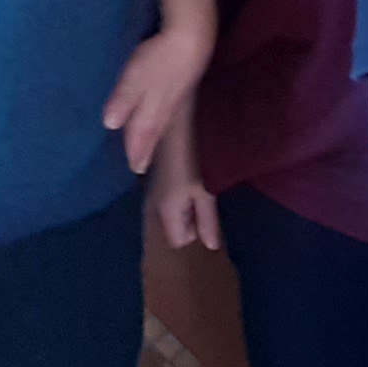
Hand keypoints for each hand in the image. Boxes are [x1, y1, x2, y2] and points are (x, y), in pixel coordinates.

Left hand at [103, 22, 215, 174]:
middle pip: (152, 135)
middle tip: (140, 167)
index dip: (135, 151)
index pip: (140, 136)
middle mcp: (163, 110)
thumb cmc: (159, 59)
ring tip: (150, 150)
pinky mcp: (180, 88)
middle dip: (145, 150)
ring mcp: (174, 100)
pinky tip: (162, 119)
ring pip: (161, 126)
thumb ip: (123, 102)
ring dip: (154, 140)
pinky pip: (167, 115)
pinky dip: (162, 124)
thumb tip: (109, 125)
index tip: (134, 168)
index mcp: (150, 111)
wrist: (192, 41)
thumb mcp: (134, 79)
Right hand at [149, 112, 219, 250]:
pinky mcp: (160, 172)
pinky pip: (173, 194)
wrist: (176, 119)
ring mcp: (156, 186)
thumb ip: (207, 219)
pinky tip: (198, 179)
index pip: (178, 240)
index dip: (196, 235)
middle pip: (175, 226)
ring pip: (174, 209)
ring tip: (208, 192)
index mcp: (166, 210)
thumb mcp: (206, 189)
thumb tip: (211, 247)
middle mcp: (155, 202)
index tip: (211, 222)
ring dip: (190, 206)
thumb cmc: (195, 156)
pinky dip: (185, 192)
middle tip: (212, 206)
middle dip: (193, 223)